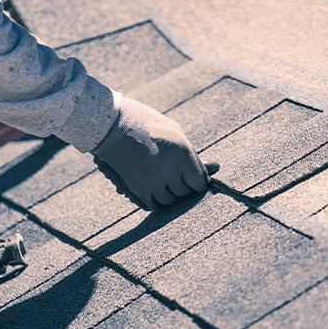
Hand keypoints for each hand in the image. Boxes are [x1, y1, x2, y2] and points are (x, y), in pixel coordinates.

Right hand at [92, 98, 209, 209]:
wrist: (110, 125)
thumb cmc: (145, 123)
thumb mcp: (174, 131)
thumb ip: (193, 153)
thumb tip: (216, 167)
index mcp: (184, 152)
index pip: (200, 181)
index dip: (196, 181)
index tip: (190, 178)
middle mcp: (172, 169)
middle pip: (185, 192)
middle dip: (181, 187)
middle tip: (172, 177)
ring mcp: (155, 181)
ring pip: (170, 200)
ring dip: (167, 194)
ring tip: (160, 181)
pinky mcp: (139, 189)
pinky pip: (154, 205)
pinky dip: (154, 200)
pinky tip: (150, 189)